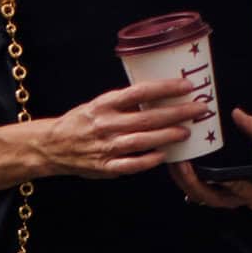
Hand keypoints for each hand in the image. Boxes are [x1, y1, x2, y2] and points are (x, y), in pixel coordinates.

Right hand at [40, 75, 198, 178]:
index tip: (186, 86)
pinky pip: (130, 164)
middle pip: (147, 117)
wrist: (52, 146)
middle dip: (176, 113)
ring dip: (167, 136)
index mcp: (104, 104)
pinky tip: (163, 156)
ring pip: (142, 140)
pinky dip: (148, 160)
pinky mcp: (105, 166)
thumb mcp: (98, 104)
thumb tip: (157, 98)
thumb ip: (124, 104)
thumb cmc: (81, 122)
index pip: (140, 92)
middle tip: (199, 109)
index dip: (165, 88)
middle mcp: (105, 124)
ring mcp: (105, 147)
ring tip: (186, 132)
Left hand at [172, 108, 251, 212]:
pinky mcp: (215, 194)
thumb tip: (236, 114)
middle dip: (193, 183)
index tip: (220, 175)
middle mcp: (238, 200)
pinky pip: (196, 190)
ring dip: (183, 181)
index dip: (233, 186)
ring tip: (173, 161)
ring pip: (199, 196)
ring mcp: (224, 199)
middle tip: (181, 164)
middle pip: (212, 198)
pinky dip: (184, 179)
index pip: (246, 194)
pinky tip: (174, 162)